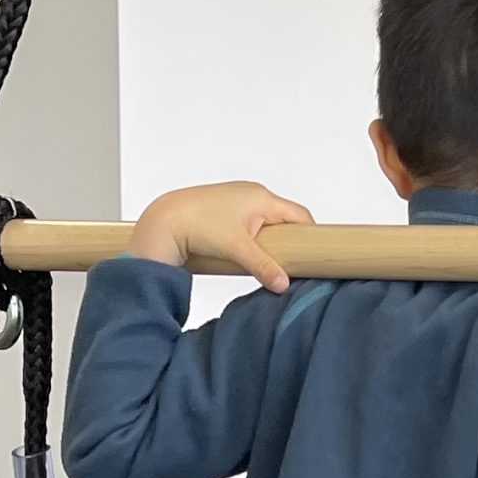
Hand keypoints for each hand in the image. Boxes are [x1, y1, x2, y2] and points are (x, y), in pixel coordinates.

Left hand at [128, 182, 314, 290]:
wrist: (164, 221)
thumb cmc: (198, 225)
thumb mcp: (237, 250)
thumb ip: (263, 267)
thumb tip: (283, 285)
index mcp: (262, 197)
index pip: (301, 216)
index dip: (310, 236)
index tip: (313, 257)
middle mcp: (253, 192)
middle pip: (285, 218)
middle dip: (289, 241)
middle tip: (288, 263)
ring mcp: (239, 198)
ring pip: (267, 221)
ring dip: (270, 239)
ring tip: (265, 259)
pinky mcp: (226, 207)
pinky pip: (252, 221)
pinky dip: (255, 236)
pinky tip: (246, 251)